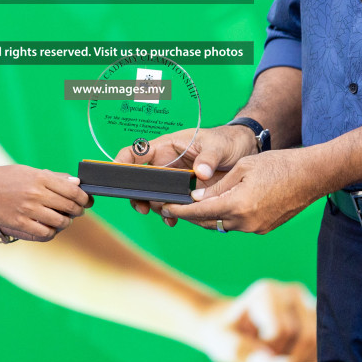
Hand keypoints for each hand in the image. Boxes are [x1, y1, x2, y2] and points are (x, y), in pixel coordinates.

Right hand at [0, 166, 90, 241]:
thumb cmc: (2, 178)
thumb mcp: (27, 171)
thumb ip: (52, 177)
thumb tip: (75, 182)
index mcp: (40, 178)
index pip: (73, 190)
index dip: (83, 197)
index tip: (86, 200)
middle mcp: (37, 194)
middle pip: (69, 206)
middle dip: (78, 210)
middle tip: (77, 211)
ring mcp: (29, 210)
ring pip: (61, 221)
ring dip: (66, 222)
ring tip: (63, 219)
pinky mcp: (20, 223)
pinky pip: (45, 233)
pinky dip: (52, 232)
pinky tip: (50, 227)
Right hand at [115, 124, 257, 219]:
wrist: (244, 152)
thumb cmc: (228, 141)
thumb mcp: (219, 145)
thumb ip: (209, 157)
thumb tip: (201, 173)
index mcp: (168, 146)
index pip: (137, 151)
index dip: (123, 161)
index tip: (117, 173)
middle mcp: (167, 163)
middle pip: (141, 180)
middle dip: (139, 194)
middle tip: (144, 207)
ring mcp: (175, 179)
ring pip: (154, 195)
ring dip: (156, 207)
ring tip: (167, 215)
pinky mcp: (185, 192)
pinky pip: (171, 204)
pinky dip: (170, 213)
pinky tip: (174, 220)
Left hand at [162, 150, 321, 234]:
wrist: (311, 176)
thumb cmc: (279, 165)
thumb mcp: (243, 168)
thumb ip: (218, 185)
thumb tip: (197, 196)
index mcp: (238, 205)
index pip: (200, 212)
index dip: (180, 211)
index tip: (166, 208)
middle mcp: (246, 222)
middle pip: (209, 222)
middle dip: (191, 215)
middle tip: (175, 206)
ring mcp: (256, 228)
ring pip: (223, 225)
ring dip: (209, 216)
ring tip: (195, 205)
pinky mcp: (264, 228)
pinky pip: (238, 224)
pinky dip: (226, 216)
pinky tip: (221, 204)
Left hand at [192, 279, 317, 361]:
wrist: (233, 327)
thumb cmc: (227, 336)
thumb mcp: (224, 345)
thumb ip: (245, 354)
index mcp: (267, 293)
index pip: (283, 331)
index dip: (271, 351)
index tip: (256, 353)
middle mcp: (292, 292)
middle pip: (308, 336)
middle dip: (291, 359)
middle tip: (273, 361)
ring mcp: (310, 302)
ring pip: (322, 342)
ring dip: (304, 361)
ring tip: (284, 360)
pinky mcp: (319, 317)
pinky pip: (328, 346)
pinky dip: (313, 361)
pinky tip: (296, 360)